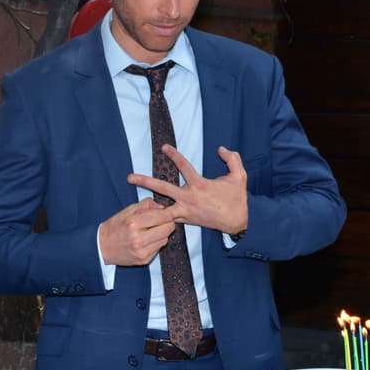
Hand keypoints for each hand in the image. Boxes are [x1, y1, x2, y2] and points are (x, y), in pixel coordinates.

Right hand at [98, 198, 175, 265]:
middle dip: (166, 223)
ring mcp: (142, 251)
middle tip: (159, 221)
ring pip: (165, 238)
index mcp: (133, 223)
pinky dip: (155, 243)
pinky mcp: (144, 260)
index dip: (168, 213)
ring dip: (161, 233)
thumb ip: (146, 205)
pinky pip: (159, 248)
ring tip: (150, 231)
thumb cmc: (115, 227)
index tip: (166, 212)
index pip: (163, 216)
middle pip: (169, 228)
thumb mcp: (127, 210)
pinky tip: (146, 241)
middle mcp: (138, 239)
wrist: (102, 247)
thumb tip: (163, 207)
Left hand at [127, 145, 248, 235]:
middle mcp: (189, 198)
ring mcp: (186, 211)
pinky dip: (157, 218)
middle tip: (129, 177)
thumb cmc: (237, 199)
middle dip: (145, 181)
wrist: (238, 222)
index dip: (173, 154)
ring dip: (147, 207)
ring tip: (131, 207)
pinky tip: (145, 217)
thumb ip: (232, 158)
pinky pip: (168, 219)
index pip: (183, 166)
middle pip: (163, 188)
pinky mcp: (186, 220)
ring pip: (162, 209)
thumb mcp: (240, 176)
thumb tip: (221, 148)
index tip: (163, 147)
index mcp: (200, 185)